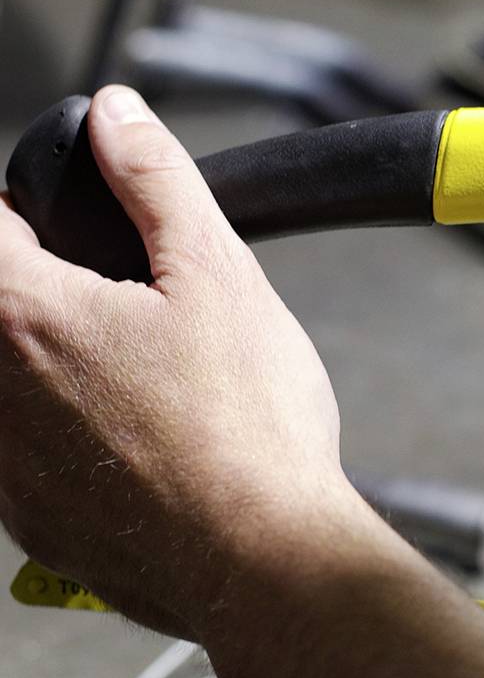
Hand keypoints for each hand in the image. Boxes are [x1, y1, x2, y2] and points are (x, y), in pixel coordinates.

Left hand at [0, 86, 375, 643]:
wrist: (262, 560)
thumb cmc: (249, 427)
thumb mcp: (220, 276)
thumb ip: (157, 182)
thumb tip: (116, 116)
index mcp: (22, 314)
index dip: (22, 209)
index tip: (63, 223)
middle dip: (37, 287)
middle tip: (115, 299)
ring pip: (2, 383)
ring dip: (47, 364)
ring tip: (136, 377)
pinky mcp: (25, 520)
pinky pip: (15, 452)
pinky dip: (56, 433)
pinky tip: (136, 442)